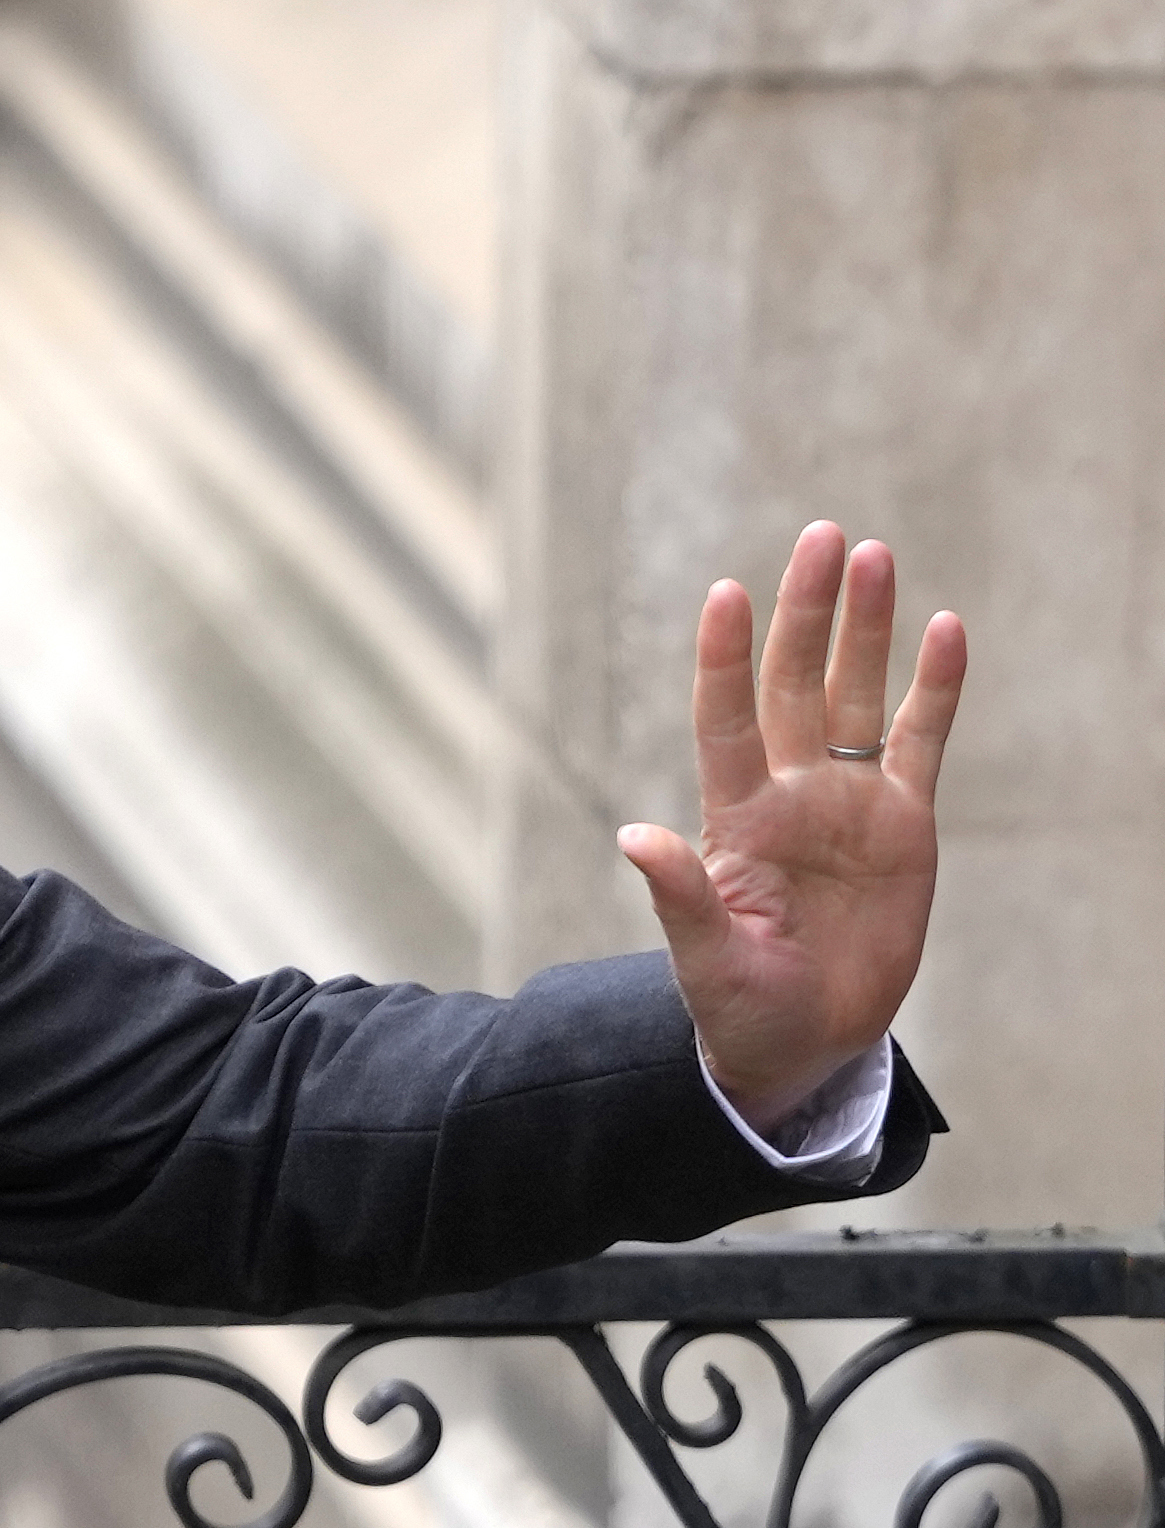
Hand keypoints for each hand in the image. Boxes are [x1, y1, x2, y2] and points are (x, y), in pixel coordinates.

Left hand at [617, 522, 967, 1133]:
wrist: (802, 1044)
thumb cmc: (739, 1006)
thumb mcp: (707, 960)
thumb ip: (681, 898)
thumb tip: (634, 837)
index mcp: (736, 819)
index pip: (727, 720)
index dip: (725, 659)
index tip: (724, 593)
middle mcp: (790, 792)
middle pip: (797, 683)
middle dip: (807, 612)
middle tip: (822, 536)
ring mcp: (848, 802)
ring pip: (857, 694)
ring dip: (866, 627)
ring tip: (873, 553)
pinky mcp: (904, 823)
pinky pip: (920, 741)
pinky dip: (936, 689)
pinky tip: (946, 630)